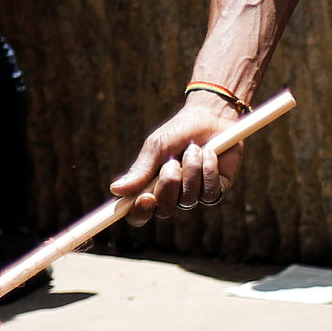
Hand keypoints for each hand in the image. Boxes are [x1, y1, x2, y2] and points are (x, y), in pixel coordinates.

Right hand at [111, 90, 246, 217]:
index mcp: (149, 187)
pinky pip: (210, 192)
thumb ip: (140, 171)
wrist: (211, 116)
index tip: (145, 198)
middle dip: (168, 184)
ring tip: (193, 149)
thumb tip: (115, 190)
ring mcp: (194, 194)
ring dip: (190, 170)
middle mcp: (171, 195)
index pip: (138, 214)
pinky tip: (210, 153)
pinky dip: (208, 170)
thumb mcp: (156, 147)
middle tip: (172, 162)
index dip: (139, 213)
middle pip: (164, 210)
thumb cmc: (179, 131)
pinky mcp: (216, 190)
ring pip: (188, 199)